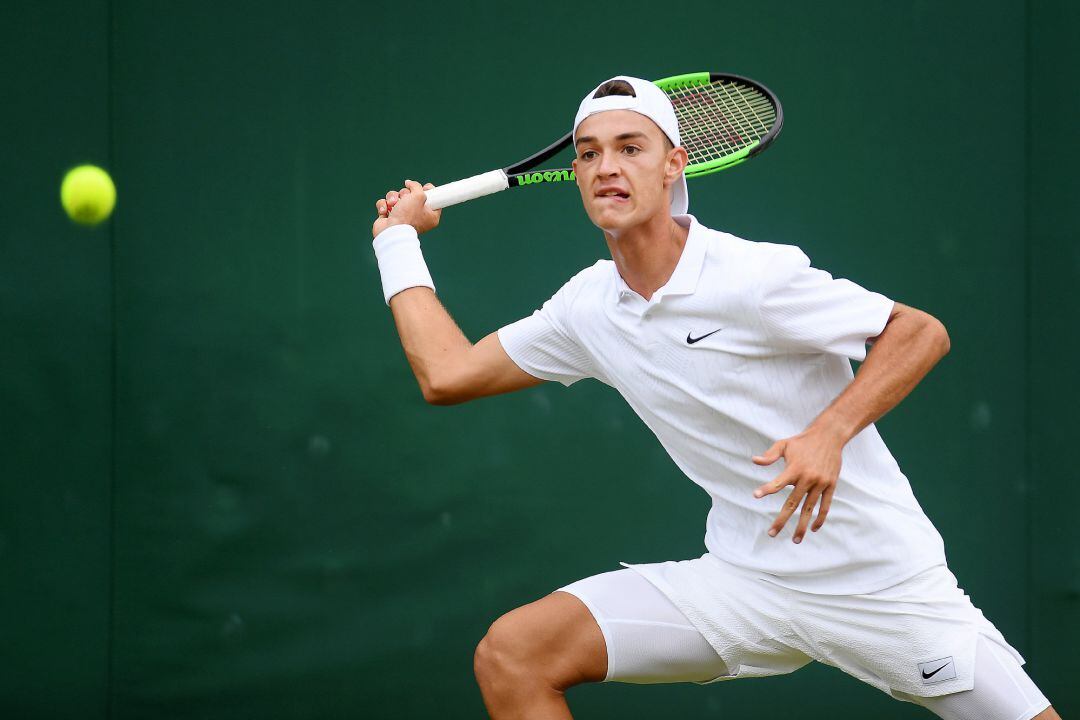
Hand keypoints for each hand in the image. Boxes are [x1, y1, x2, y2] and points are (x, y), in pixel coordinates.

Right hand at [372, 179, 441, 237]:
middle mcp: (418, 217)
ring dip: (393, 198)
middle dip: (405, 194)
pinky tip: (385, 212)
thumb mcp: (418, 196)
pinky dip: (384, 206)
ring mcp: (403, 217)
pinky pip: (386, 204)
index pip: (434, 200)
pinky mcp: (391, 218)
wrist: (390, 232)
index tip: (425, 188)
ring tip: (392, 204)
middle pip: (412, 196)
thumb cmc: (407, 217)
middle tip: (404, 199)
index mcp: (430, 216)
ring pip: (397, 198)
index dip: (429, 192)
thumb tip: (409, 183)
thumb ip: (416, 186)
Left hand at [751, 426, 843, 542]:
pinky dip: (820, 518)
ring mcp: (820, 484)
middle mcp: (807, 478)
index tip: (755, 495)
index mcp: (794, 469)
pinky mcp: (831, 486)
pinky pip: (825, 506)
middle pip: (792, 504)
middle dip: (781, 520)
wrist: (830, 436)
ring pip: (809, 509)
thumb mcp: (784, 444)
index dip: (767, 488)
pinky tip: (813, 528)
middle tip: (771, 533)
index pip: (778, 482)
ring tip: (795, 540)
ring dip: (802, 526)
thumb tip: (754, 461)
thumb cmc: (803, 441)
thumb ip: (770, 455)